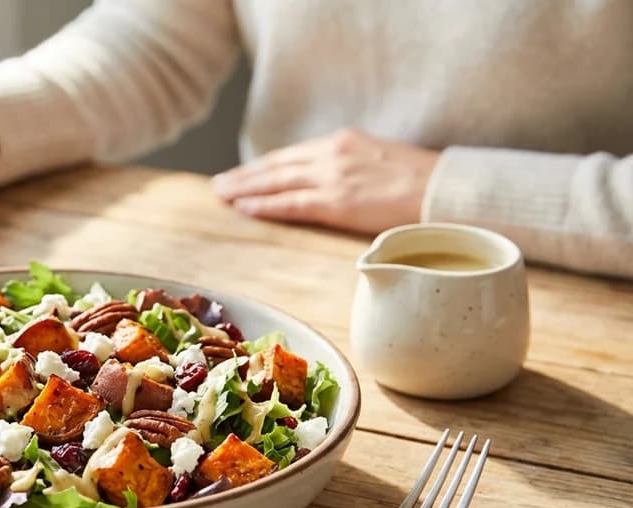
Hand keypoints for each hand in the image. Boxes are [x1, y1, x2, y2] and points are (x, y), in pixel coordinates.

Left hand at [212, 128, 439, 234]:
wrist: (446, 190)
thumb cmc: (420, 182)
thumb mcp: (378, 163)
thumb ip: (350, 168)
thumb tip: (332, 184)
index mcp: (342, 142)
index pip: (292, 156)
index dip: (263, 166)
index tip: (242, 174)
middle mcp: (333, 154)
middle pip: (277, 166)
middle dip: (245, 176)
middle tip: (219, 185)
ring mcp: (334, 176)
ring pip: (277, 183)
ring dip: (245, 190)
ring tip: (222, 196)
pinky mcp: (338, 201)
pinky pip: (291, 204)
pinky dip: (265, 206)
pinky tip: (245, 209)